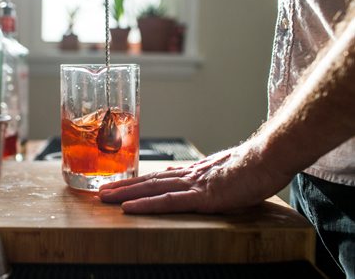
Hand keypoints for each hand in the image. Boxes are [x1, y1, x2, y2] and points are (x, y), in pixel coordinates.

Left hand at [99, 142, 291, 213]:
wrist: (267, 158)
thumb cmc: (252, 167)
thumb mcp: (224, 172)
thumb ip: (207, 177)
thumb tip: (194, 180)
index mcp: (193, 172)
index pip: (158, 177)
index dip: (137, 182)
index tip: (120, 186)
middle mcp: (187, 176)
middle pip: (147, 181)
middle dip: (122, 187)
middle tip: (101, 192)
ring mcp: (193, 185)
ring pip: (151, 189)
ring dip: (125, 193)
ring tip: (104, 198)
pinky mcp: (202, 196)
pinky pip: (168, 202)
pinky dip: (146, 205)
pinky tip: (129, 208)